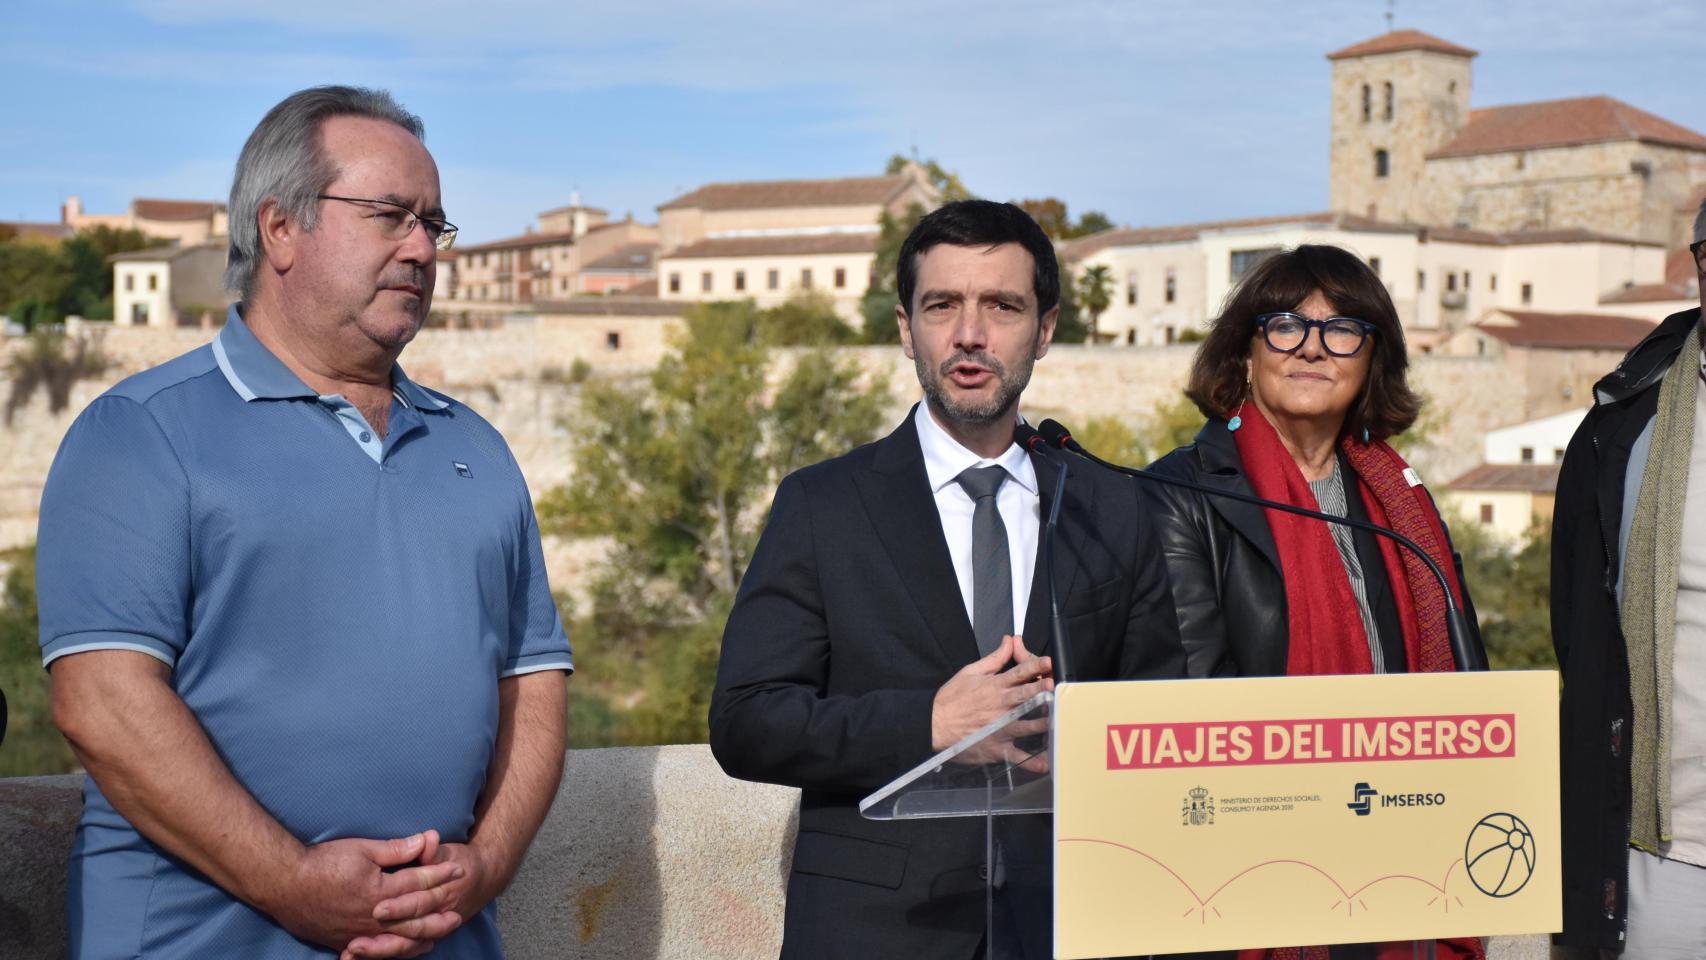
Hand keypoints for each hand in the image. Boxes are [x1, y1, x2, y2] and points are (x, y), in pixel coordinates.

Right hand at [260, 831, 462, 954]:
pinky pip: (377, 950)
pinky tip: (406, 947)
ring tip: (440, 932)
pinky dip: (396, 949)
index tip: (458, 869)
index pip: (419, 883)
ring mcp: (360, 932)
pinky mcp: (344, 941)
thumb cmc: (322, 863)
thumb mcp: (361, 849)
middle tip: (459, 910)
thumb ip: (395, 849)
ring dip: (423, 935)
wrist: (284, 884)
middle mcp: (375, 916)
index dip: (440, 874)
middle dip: (439, 911)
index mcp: (381, 891)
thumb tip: (424, 840)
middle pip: (416, 915)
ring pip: (400, 938)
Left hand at [351, 841, 500, 958]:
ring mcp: (431, 929)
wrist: (486, 877)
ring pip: (406, 947)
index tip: (377, 910)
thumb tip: (428, 837)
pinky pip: (404, 951)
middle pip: (409, 934)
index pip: (419, 904)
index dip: (399, 908)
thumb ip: (433, 850)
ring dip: (380, 952)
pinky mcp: (423, 936)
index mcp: (443, 894)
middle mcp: (438, 916)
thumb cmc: (462, 862)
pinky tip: (356, 957)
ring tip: (352, 952)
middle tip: (356, 943)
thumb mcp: (448, 852)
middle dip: (382, 941)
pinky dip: (384, 955)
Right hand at [931, 635, 1052, 752]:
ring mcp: (1000, 729)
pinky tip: (1045, 764)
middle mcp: (1000, 707)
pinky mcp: (996, 748)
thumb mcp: (970, 672)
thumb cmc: (950, 699)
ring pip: (1027, 726)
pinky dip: (1031, 762)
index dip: (1035, 666)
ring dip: (1044, 723)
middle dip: (1042, 691)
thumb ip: (994, 658)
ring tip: (1059, 721)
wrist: (933, 725)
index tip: (1048, 663)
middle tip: (1054, 687)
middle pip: (1026, 697)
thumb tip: (1008, 642)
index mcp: (994, 687)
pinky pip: (1017, 756)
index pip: (1018, 673)